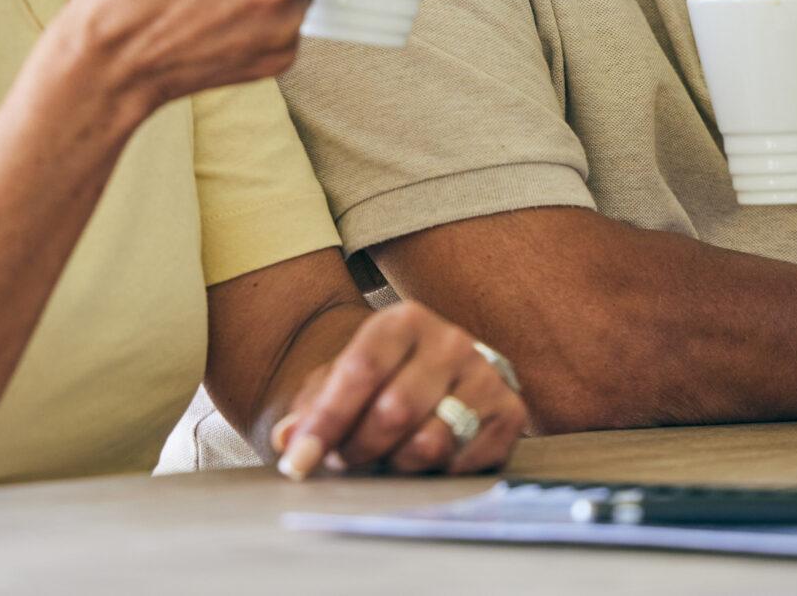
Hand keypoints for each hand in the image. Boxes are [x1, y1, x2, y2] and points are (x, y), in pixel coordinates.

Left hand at [269, 302, 527, 478]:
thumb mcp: (341, 380)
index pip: (360, 372)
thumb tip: (287, 439)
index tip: (298, 463)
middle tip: (345, 459)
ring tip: (383, 457)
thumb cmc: (382, 380)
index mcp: (403, 321)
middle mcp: (450, 341)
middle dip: (358, 449)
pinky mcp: (510, 413)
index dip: (326, 422)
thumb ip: (311, 409)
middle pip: (393, 412)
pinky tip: (423, 462)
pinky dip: (434, 474)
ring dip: (394, 464)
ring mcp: (485, 376)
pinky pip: (463, 464)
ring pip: (429, 443)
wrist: (439, 375)